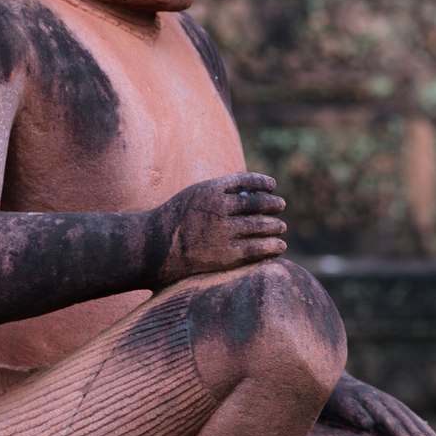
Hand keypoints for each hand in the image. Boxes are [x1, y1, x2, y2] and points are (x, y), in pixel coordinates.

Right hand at [148, 172, 286, 285]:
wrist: (154, 247)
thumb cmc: (176, 219)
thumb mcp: (195, 195)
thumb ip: (220, 190)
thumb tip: (250, 188)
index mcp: (211, 190)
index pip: (247, 181)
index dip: (263, 182)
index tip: (272, 185)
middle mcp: (220, 209)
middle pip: (259, 204)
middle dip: (274, 205)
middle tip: (281, 206)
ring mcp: (224, 232)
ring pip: (261, 226)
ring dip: (276, 226)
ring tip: (281, 227)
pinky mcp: (226, 255)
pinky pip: (257, 249)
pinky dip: (271, 247)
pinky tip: (279, 247)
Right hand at [321, 374, 435, 435]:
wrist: (327, 382)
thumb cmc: (355, 402)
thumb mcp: (377, 409)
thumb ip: (397, 420)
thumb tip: (423, 433)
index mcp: (389, 405)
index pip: (411, 419)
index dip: (425, 432)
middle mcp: (379, 401)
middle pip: (400, 418)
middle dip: (415, 432)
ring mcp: (362, 400)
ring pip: (381, 415)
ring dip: (395, 429)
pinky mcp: (343, 401)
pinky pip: (352, 410)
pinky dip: (360, 416)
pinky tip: (367, 427)